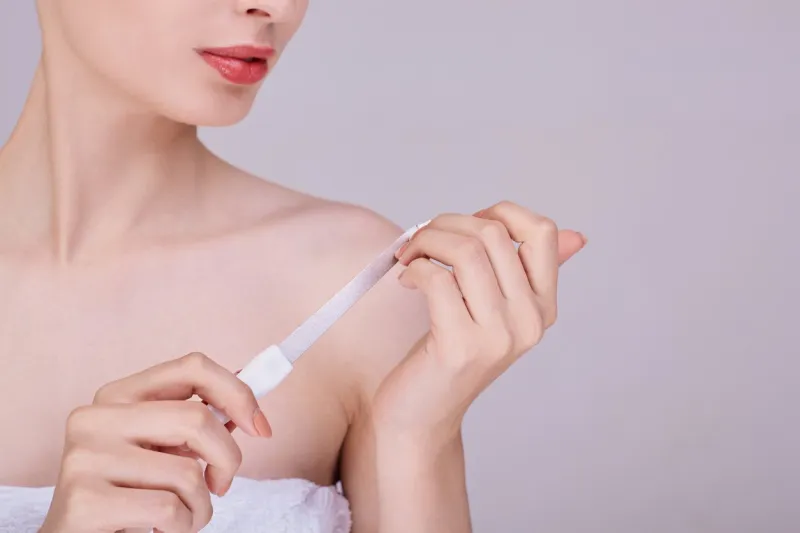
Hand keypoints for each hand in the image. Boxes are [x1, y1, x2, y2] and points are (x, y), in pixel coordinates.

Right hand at [39, 352, 271, 532]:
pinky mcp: (84, 499)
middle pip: (197, 419)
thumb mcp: (163, 449)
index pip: (192, 367)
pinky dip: (180, 525)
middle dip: (227, 459)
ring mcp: (85, 456)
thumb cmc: (128, 493)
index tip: (260, 427)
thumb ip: (198, 421)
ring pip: (187, 472)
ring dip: (200, 505)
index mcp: (118, 395)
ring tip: (180, 515)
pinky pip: (167, 508)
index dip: (237, 393)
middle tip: (220, 485)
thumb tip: (251, 393)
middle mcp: (96, 417)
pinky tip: (159, 529)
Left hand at [373, 201, 586, 443]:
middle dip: (446, 224)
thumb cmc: (452, 351)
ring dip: (425, 241)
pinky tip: (407, 280)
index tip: (465, 227)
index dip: (500, 213)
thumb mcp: (495, 309)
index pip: (543, 231)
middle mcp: (530, 321)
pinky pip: (437, 278)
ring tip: (410, 256)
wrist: (424, 412)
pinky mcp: (461, 346)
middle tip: (419, 241)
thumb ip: (526, 273)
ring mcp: (499, 336)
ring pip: (465, 251)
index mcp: (544, 306)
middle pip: (493, 233)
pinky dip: (414, 269)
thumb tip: (578, 237)